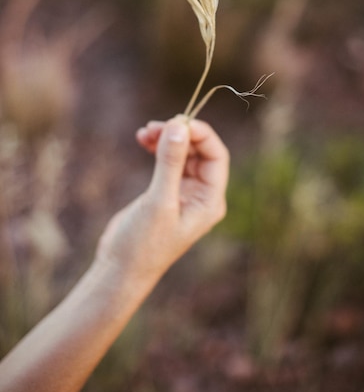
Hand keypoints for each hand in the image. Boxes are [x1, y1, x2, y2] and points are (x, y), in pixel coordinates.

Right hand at [96, 117, 228, 293]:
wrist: (119, 270)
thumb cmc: (143, 244)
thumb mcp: (158, 201)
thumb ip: (170, 163)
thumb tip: (178, 125)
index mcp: (210, 200)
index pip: (216, 156)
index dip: (200, 134)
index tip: (176, 121)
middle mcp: (202, 195)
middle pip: (200, 151)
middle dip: (180, 134)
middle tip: (154, 126)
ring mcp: (184, 193)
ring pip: (183, 153)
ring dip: (167, 138)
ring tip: (145, 132)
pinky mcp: (165, 192)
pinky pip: (168, 162)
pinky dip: (157, 148)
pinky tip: (143, 139)